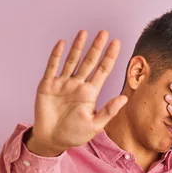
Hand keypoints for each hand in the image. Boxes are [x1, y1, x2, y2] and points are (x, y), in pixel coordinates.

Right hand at [28, 30, 127, 156]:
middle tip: (104, 32)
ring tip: (84, 32)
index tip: (117, 43)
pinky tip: (62, 43)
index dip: (109, 57)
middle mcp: (77, 85)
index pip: (103, 71)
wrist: (51, 140)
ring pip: (72, 61)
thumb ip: (108, 111)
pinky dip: (56, 55)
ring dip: (77, 47)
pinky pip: (52, 67)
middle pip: (89, 62)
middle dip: (96, 47)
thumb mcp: (95, 125)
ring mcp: (62, 84)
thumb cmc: (74, 134)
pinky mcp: (47, 86)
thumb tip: (124, 98)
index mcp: (90, 93)